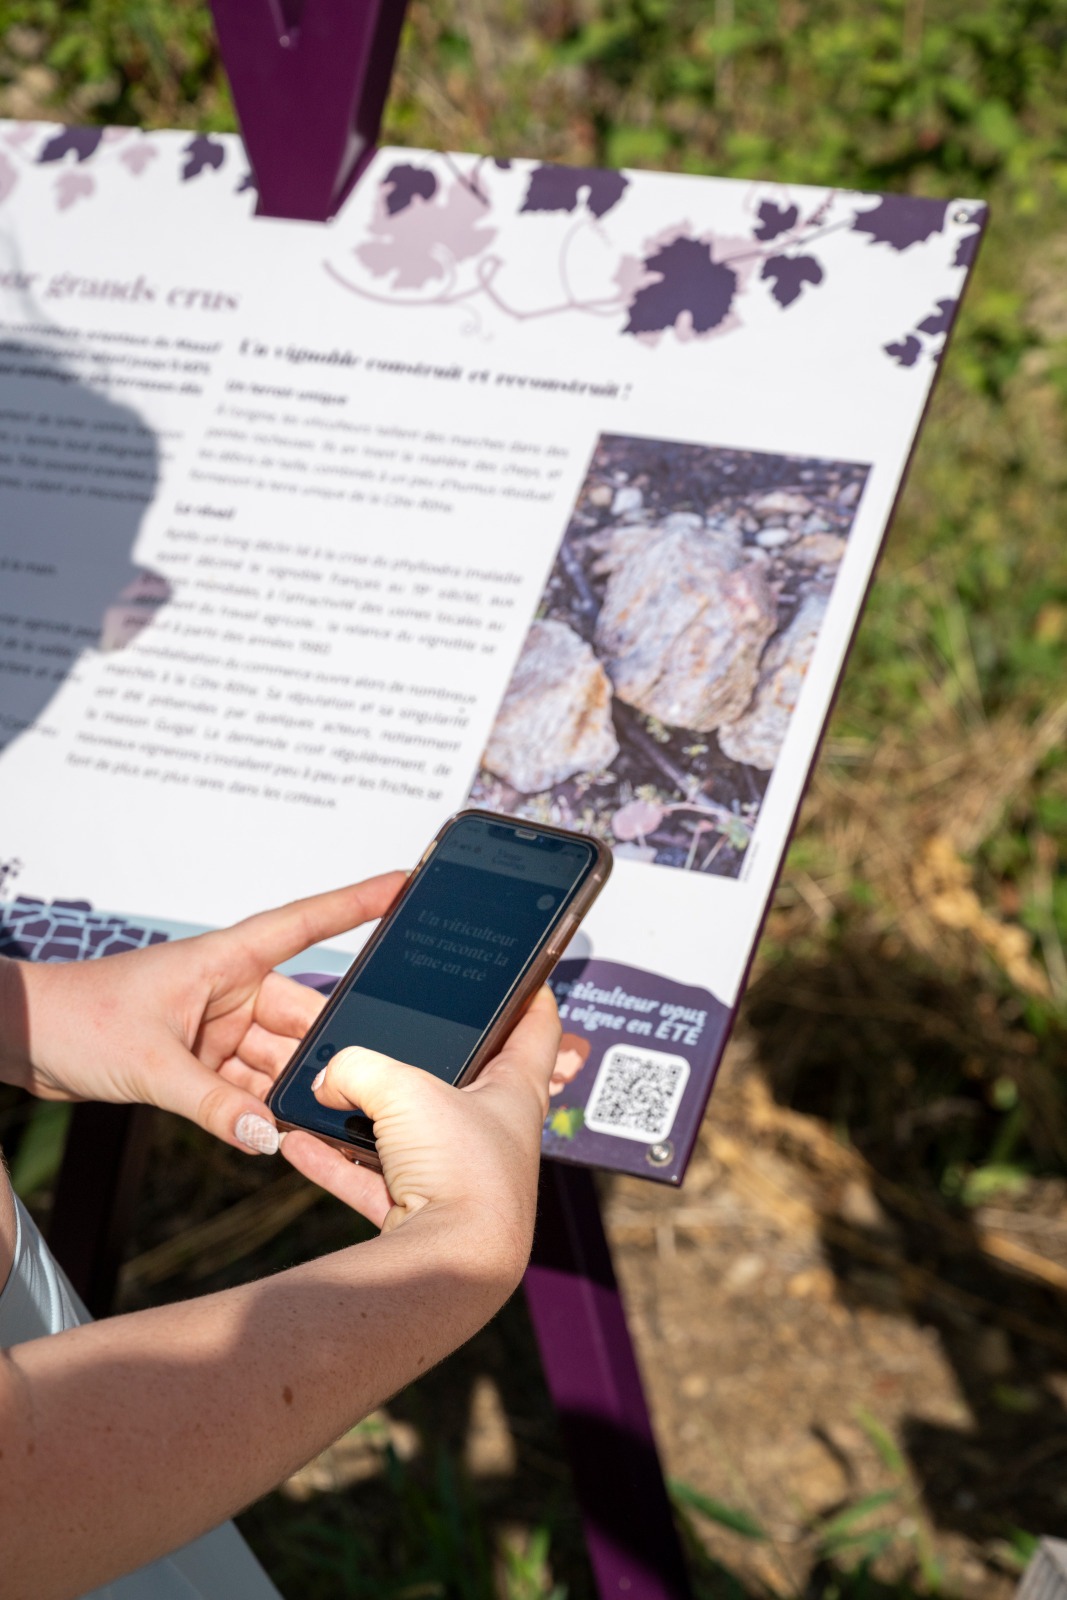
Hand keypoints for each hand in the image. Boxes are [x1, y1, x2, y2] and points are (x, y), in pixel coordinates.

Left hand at [1, 873, 405, 1154]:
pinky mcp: (202, 1062)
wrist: (24, 1040)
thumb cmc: (76, 1018)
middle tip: (367, 1080)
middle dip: (330, 1049)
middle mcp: (230, 990)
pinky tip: (277, 1133)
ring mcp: (218, 1027)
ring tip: (321, 1119)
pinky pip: (248, 1087)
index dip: (359, 902)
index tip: (407, 884)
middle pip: (302, 1016)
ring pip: (278, 1059)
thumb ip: (211, 1105)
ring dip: (292, 1089)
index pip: (307, 924)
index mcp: (225, 959)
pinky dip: (260, 1110)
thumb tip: (266, 1138)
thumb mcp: (149, 1065)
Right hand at [279, 987, 560, 1279]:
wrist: (449, 1263)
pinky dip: (334, 1160)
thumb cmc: (460, 1170)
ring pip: (408, 1132)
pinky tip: (298, 1141)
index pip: (536, 1029)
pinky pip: (369, 1177)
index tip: (520, 976)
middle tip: (395, 1028)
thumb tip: (327, 1078)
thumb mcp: (403, 1087)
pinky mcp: (419, 1214)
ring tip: (327, 1086)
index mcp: (515, 1092)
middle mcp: (492, 1134)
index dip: (530, 995)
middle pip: (461, 1080)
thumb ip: (357, 1066)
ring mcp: (455, 1176)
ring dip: (366, 1113)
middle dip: (423, 1058)